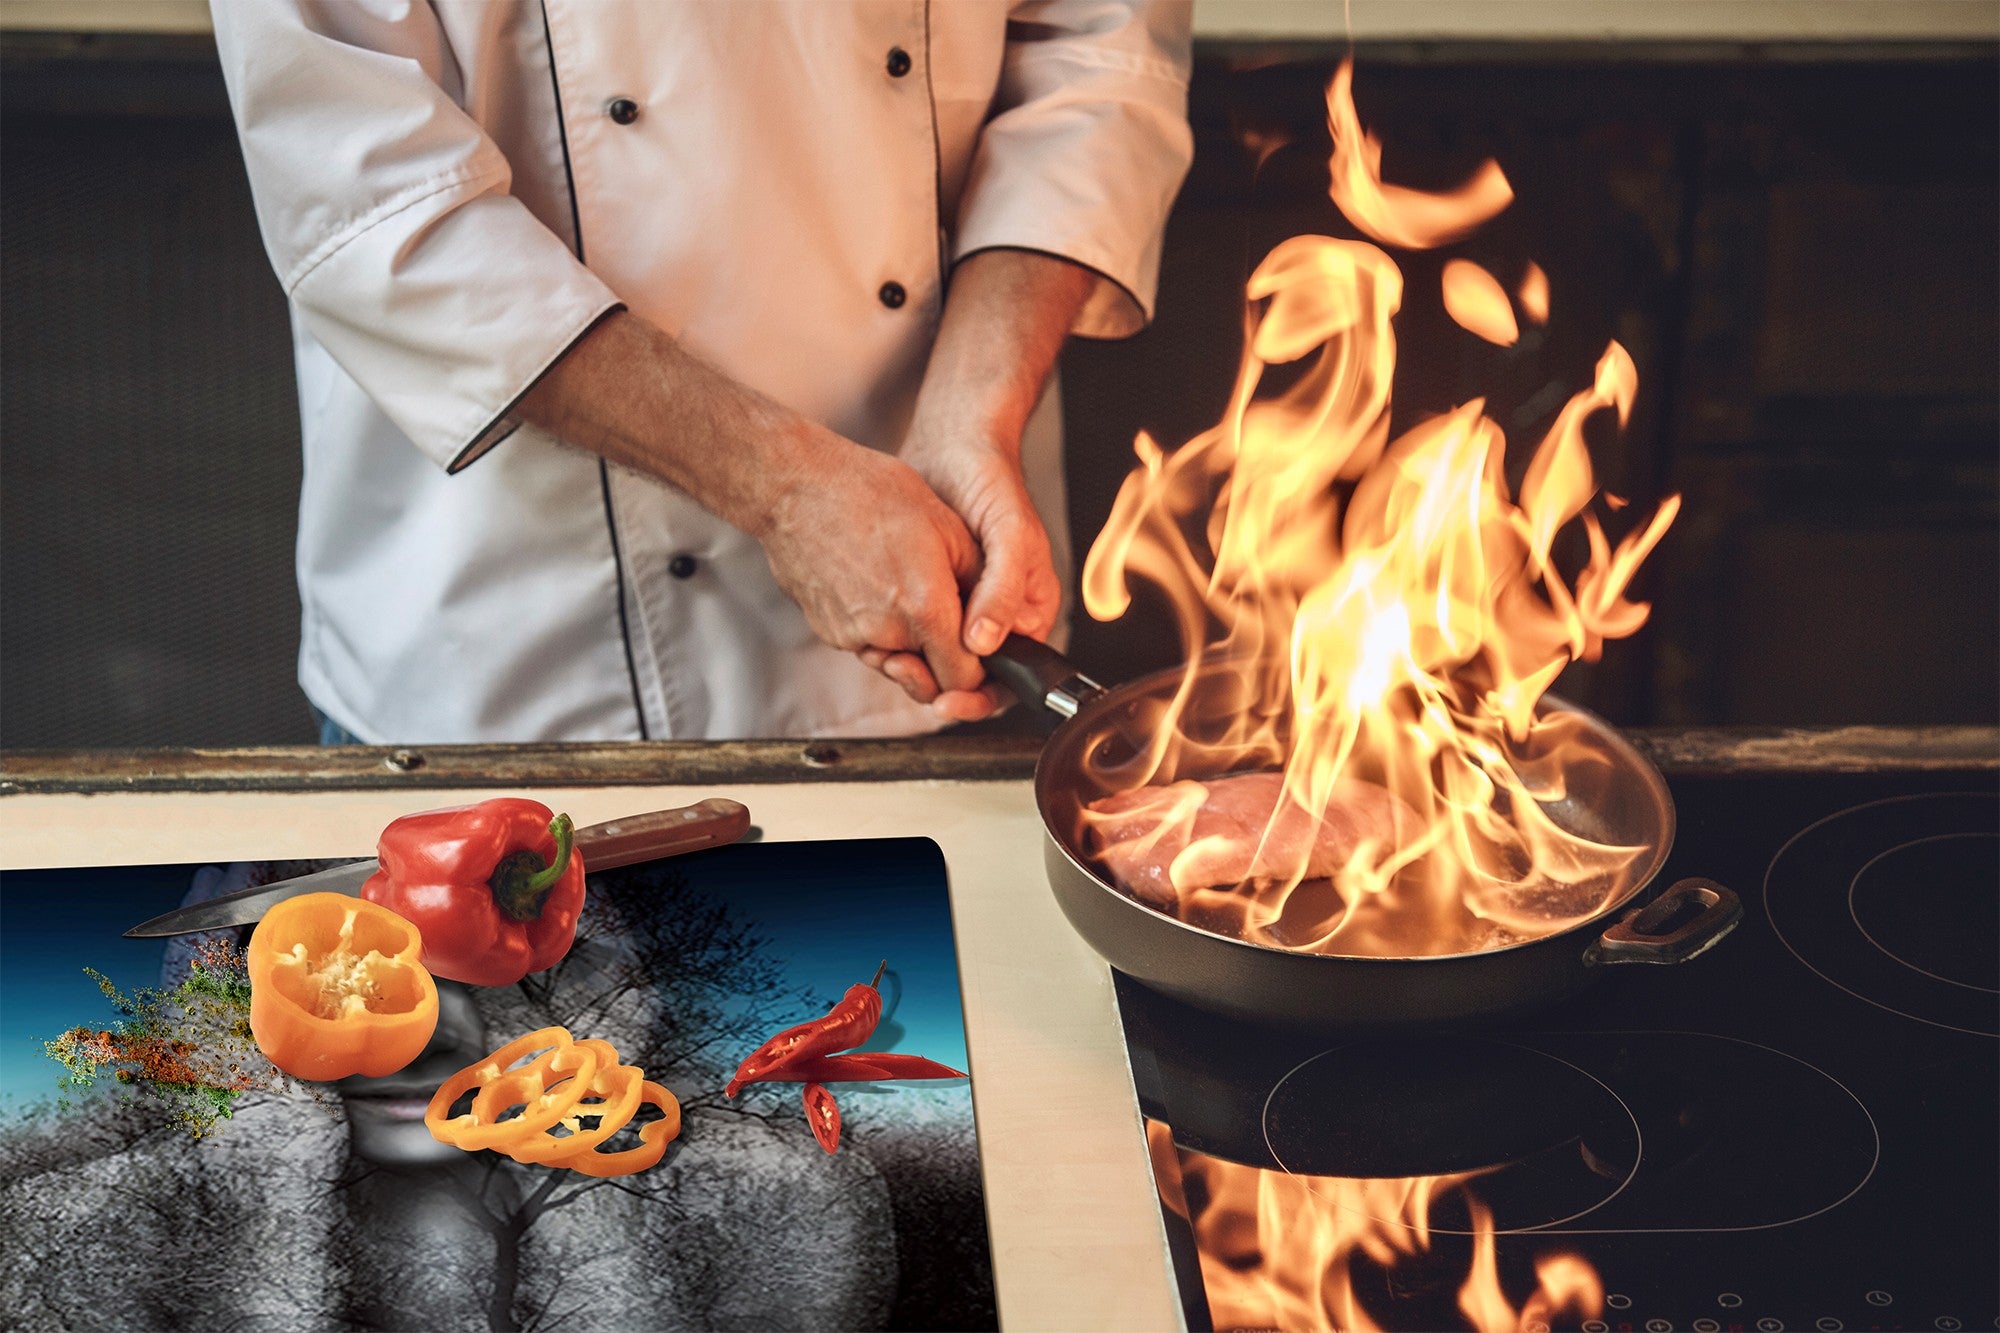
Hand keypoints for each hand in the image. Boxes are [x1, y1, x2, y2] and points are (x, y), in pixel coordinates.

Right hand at [758, 435, 988, 706]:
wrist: (795, 487)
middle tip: (945, 616)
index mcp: (925, 609)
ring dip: (908, 641)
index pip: (963, 678)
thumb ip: (979, 584)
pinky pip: (866, 644)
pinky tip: (874, 584)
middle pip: (929, 675)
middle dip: (942, 657)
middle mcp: (887, 634)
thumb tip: (992, 620)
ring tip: (905, 587)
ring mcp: (851, 637)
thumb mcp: (948, 528)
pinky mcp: (826, 632)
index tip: (979, 651)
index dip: (978, 670)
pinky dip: (877, 627)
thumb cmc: (872, 494)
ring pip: (895, 660)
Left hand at [889, 430, 1060, 720]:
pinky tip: (875, 639)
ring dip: (912, 667)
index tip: (949, 700)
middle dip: (939, 686)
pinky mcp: (925, 597)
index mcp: (1026, 613)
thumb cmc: (994, 485)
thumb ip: (1004, 591)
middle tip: (906, 678)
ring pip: (936, 660)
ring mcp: (958, 610)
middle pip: (970, 678)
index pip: (1012, 677)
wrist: (953, 448)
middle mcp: (994, 619)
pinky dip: (895, 643)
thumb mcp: (1012, 536)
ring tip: (886, 660)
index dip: (981, 695)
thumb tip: (984, 645)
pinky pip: (912, 635)